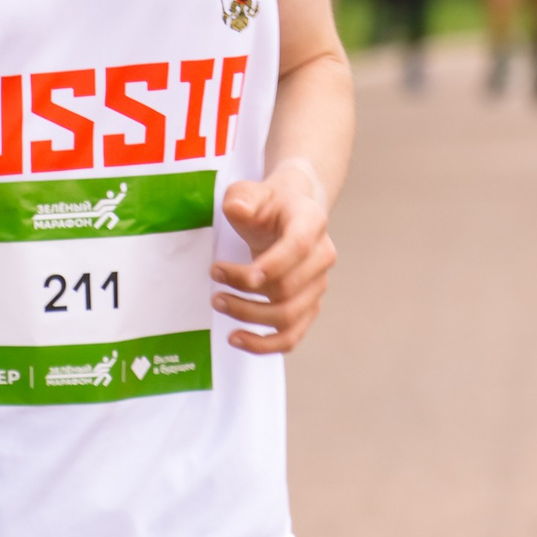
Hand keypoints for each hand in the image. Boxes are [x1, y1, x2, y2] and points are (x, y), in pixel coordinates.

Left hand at [212, 168, 336, 353]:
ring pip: (287, 315)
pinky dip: (265, 345)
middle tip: (214, 278)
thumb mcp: (252, 191)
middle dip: (245, 290)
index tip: (242, 274)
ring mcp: (317, 285)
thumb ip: (242, 198)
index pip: (298, 247)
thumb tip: (236, 209)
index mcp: (311, 222)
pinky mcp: (308, 307)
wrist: (289, 213)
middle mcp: (322, 256)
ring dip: (249, 316)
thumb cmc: (268, 204)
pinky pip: (291, 336)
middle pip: (288, 287)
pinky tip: (237, 339)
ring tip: (219, 303)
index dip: (272, 264)